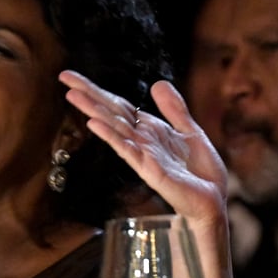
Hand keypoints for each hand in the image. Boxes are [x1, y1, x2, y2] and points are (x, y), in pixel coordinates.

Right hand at [59, 70, 232, 277]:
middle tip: (64, 78)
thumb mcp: (190, 132)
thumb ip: (174, 110)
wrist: (213, 200)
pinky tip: (97, 126)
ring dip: (96, 112)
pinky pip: (130, 152)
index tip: (71, 77)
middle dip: (89, 96)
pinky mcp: (152, 171)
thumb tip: (157, 83)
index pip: (119, 106)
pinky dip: (113, 138)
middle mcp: (142, 142)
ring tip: (75, 96)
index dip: (97, 90)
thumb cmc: (199, 172)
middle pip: (112, 114)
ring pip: (116, 130)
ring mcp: (144, 156)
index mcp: (150, 130)